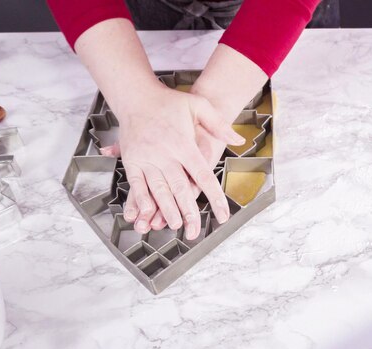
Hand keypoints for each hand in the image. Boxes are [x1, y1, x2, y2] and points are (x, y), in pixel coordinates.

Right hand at [111, 81, 243, 238]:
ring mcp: (147, 158)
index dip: (214, 197)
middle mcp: (165, 154)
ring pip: (159, 190)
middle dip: (189, 212)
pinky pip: (136, 184)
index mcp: (184, 144)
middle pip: (180, 188)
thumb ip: (219, 124)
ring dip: (167, 210)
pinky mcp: (132, 160)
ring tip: (176, 225)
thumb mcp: (199, 105)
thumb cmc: (169, 101)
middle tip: (195, 230)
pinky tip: (147, 213)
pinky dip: (141, 200)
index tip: (223, 214)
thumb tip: (240, 141)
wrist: (136, 94)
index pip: (204, 176)